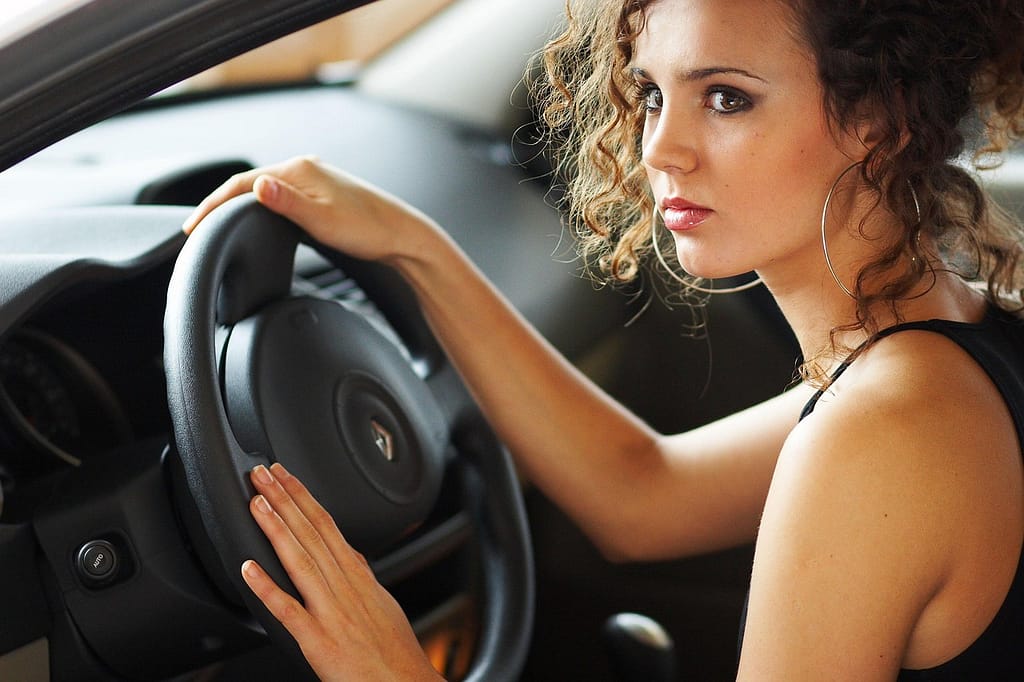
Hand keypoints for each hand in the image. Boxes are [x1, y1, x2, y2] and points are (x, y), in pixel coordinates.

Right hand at [182, 156, 442, 265]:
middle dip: (220, 204)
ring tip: (217, 225)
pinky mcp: (321, 195)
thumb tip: (257, 186)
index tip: (194, 226)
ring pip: (264, 191)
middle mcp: (304, 169)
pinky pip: (279, 198)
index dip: (214, 204)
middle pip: (249, 184)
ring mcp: (313, 180)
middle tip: (197, 228)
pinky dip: (259, 208)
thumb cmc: (369, 231)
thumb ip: (287, 204)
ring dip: (238, 205)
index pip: (242, 183)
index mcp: (300, 170)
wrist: (403, 236)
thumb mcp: (323, 221)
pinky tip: (255, 221)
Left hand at [242, 462, 441, 680]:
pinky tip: (248, 569)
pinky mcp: (317, 640)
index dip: (303, 496)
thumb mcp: (383, 601)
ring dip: (277, 529)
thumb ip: (362, 576)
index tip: (285, 476)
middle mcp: (343, 586)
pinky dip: (267, 587)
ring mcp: (329, 611)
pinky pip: (287, 610)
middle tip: (262, 473)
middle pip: (310, 533)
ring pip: (299, 560)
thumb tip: (351, 554)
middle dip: (285, 500)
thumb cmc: (396, 650)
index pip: (326, 524)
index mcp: (357, 575)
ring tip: (256, 503)